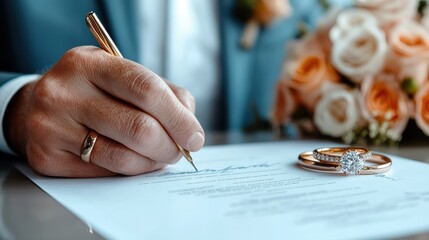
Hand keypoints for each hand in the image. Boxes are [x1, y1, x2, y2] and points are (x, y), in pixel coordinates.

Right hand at [4, 46, 204, 176]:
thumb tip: (189, 124)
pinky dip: (131, 170)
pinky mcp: (47, 157)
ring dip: (153, 162)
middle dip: (170, 146)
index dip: (178, 117)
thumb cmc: (93, 91)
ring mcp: (51, 126)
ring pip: (123, 157)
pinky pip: (105, 173)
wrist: (38, 106)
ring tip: (160, 156)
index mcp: (88, 63)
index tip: (195, 136)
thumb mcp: (122, 76)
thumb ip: (162, 93)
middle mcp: (64, 92)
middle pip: (138, 128)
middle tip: (180, 151)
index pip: (146, 89)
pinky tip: (137, 162)